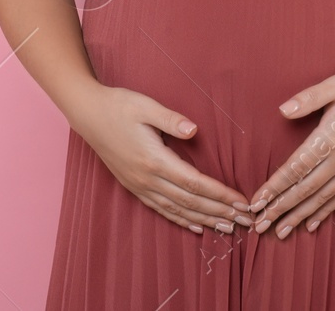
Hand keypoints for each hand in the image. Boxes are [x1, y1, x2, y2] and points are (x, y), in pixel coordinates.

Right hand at [74, 84, 256, 233]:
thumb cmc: (119, 106)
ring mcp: (140, 185)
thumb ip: (170, 119)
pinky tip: (195, 227)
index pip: (195, 184)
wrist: (88, 114)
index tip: (242, 202)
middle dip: (220, 212)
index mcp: (155, 160)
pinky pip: (161, 209)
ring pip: (177, 210)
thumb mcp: (145, 106)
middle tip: (246, 220)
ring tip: (228, 227)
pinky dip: (180, 220)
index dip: (220, 195)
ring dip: (204, 220)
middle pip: (191, 202)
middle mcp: (148, 179)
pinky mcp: (134, 186)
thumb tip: (194, 130)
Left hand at [247, 66, 334, 237]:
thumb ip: (308, 99)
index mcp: (329, 137)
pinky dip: (324, 211)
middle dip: (280, 209)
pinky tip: (312, 223)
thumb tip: (283, 110)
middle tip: (260, 226)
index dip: (274, 186)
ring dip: (299, 216)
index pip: (296, 168)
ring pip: (321, 198)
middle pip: (305, 189)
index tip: (257, 202)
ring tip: (281, 232)